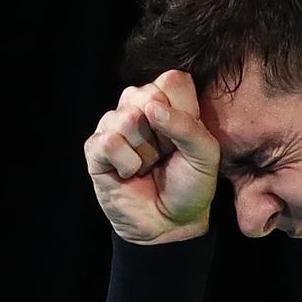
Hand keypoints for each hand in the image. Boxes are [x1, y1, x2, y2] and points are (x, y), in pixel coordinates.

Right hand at [84, 70, 219, 243]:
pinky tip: (130, 173)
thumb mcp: (206, 154)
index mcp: (168, 101)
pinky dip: (127, 164)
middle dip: (164, 134)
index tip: (186, 138)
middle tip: (167, 154)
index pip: (173, 79)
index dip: (183, 110)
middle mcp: (138, 106)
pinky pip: (109, 141)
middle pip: (147, 95)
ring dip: (146, 152)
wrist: (171, 222)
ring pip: (127, 118)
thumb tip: (152, 108)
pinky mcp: (95, 148)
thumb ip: (188, 126)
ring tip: (148, 165)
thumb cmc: (191, 185)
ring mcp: (114, 125)